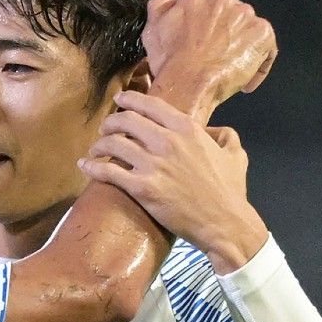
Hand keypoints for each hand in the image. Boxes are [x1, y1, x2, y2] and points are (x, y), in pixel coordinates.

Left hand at [79, 90, 268, 273]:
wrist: (224, 222)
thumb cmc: (230, 190)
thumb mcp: (236, 153)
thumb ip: (223, 134)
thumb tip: (211, 130)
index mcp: (188, 129)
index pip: (151, 104)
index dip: (130, 99)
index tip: (120, 100)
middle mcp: (168, 141)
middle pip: (126, 120)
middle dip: (111, 122)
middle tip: (105, 128)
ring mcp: (153, 164)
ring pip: (113, 143)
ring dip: (99, 144)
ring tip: (95, 149)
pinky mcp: (142, 188)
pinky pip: (108, 172)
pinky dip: (92, 167)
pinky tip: (85, 166)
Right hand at [140, 0, 276, 122]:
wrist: (188, 83)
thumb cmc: (169, 61)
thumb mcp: (152, 30)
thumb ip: (160, 5)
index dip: (208, 17)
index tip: (204, 35)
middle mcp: (224, 0)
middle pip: (231, 10)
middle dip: (226, 29)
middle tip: (216, 53)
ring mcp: (245, 16)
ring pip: (248, 27)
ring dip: (242, 43)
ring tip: (230, 68)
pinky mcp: (262, 34)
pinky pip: (266, 47)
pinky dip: (258, 64)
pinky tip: (245, 81)